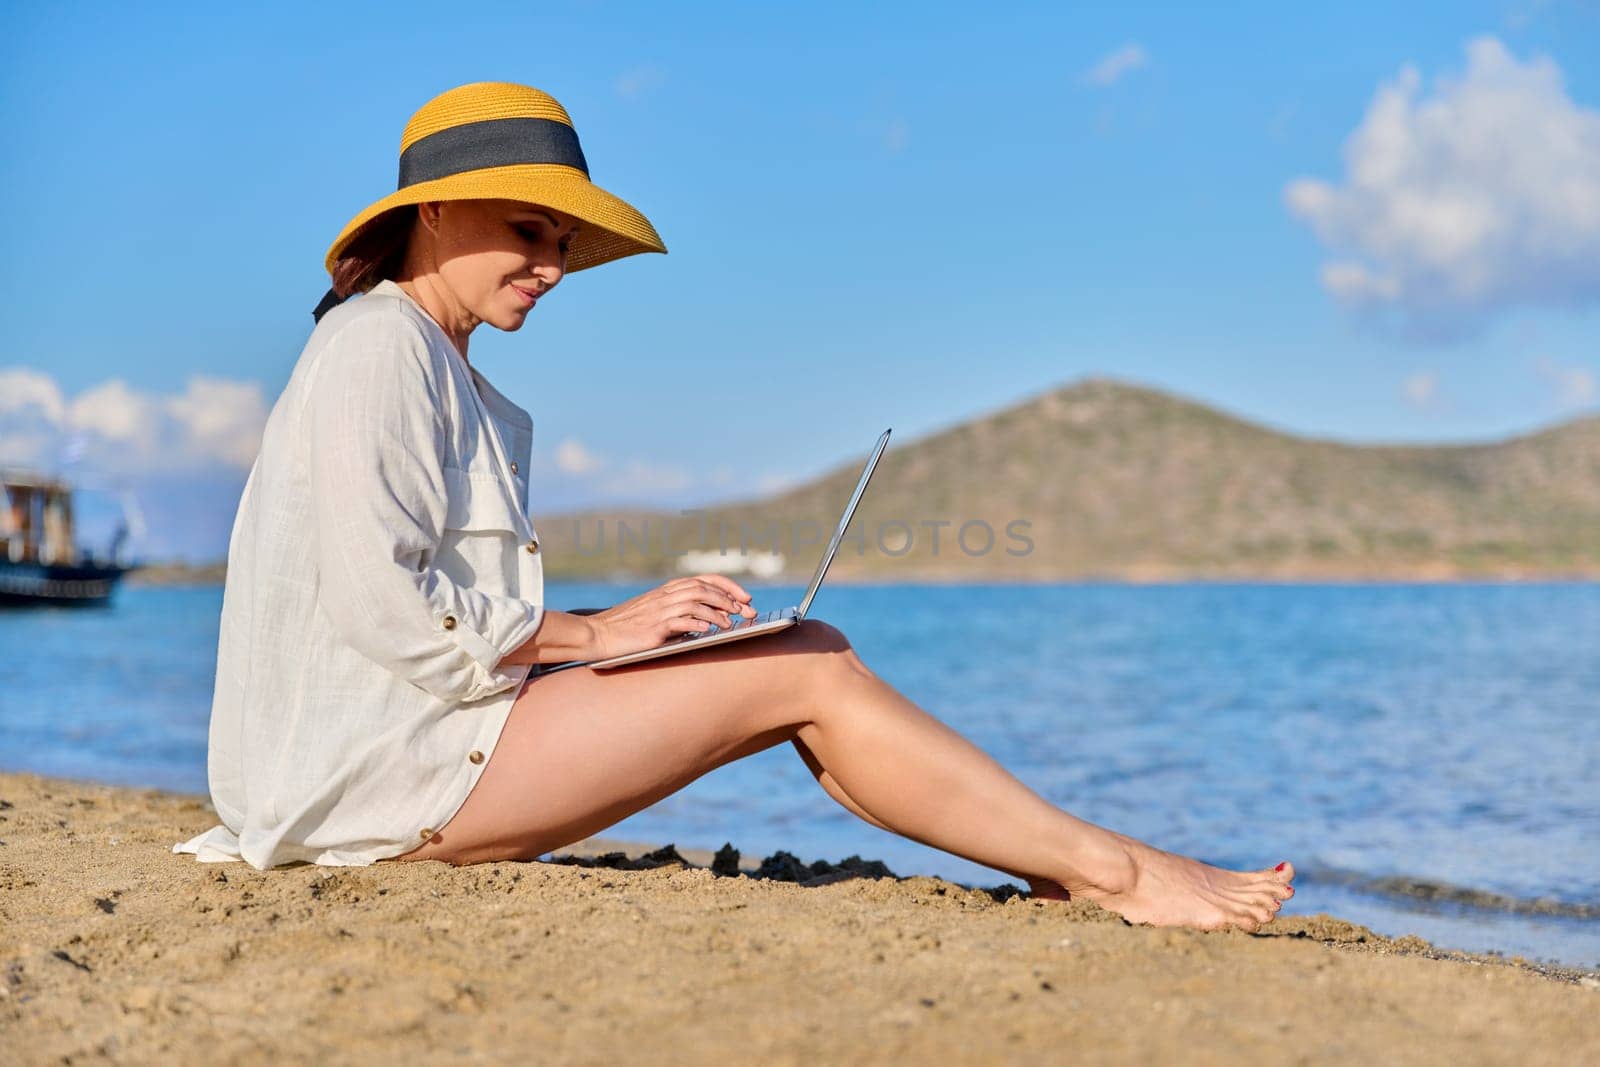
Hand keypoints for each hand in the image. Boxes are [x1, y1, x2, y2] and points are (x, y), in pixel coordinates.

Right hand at [587, 575, 756, 659]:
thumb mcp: (655, 614)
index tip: (746, 597)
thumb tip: (710, 622)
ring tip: (731, 624)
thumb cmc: (627, 628)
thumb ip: (679, 613)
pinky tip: (709, 631)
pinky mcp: (653, 627)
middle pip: (705, 589)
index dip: (728, 586)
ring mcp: (659, 610)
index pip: (704, 579)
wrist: (597, 635)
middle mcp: (665, 596)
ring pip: (696, 602)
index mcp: (667, 590)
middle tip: (748, 612)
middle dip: (730, 600)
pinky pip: (680, 621)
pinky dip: (698, 624)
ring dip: (718, 612)